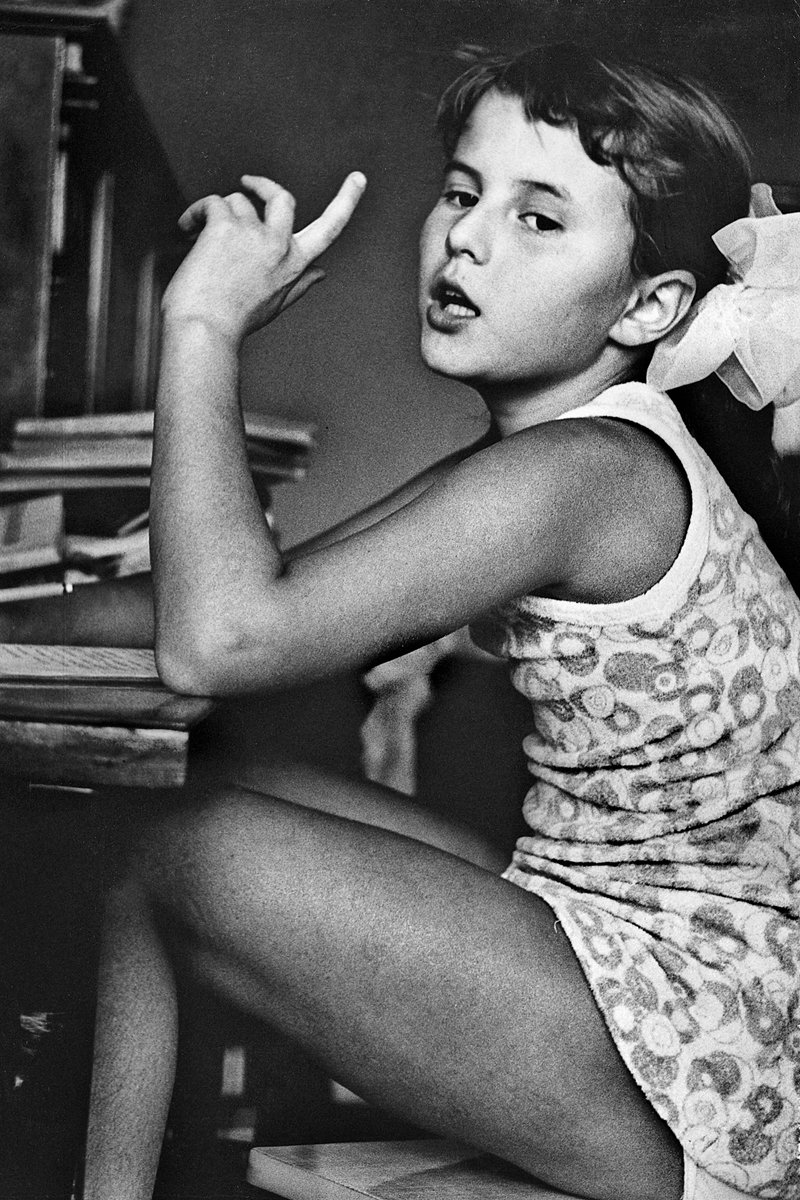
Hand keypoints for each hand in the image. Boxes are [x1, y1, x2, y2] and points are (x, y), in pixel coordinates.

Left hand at [161, 171, 366, 344]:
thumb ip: (300, 284)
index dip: (346, 201)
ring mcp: (253, 233)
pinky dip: (194, 214)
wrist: (205, 330)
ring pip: (237, 201)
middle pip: (282, 197)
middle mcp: (278, 245)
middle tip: (248, 182)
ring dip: (216, 215)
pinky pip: (211, 203)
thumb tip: (321, 273)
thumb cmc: (234, 322)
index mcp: (294, 265)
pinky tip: (186, 229)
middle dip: (264, 184)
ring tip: (198, 237)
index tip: (358, 180)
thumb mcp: (276, 304)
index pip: (330, 228)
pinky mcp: (225, 225)